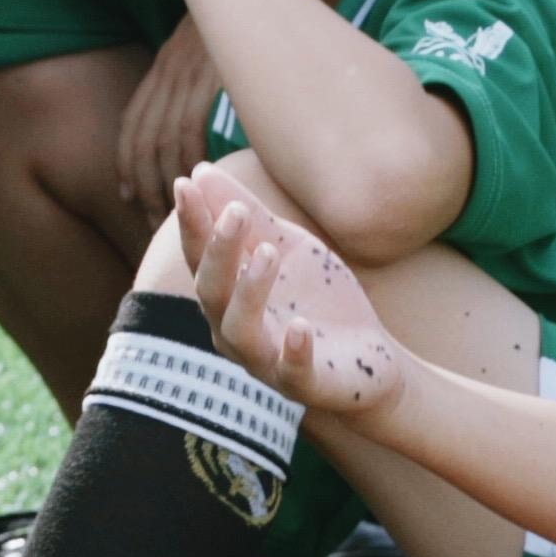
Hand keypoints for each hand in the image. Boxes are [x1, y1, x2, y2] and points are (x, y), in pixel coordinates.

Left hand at [118, 18, 220, 210]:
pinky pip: (191, 124)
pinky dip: (188, 156)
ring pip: (163, 138)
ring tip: (174, 213)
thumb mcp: (203, 53)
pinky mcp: (211, 76)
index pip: (133, 124)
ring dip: (165, 180)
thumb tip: (192, 129)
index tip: (127, 196)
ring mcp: (187, 75)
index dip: (125, 163)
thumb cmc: (235, 28)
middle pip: (143, 139)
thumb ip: (191, 85)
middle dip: (143, 184)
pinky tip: (194, 179)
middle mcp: (167, 73)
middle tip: (152, 220)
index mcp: (163, 70)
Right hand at [175, 163, 406, 417]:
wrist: (370, 358)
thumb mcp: (285, 248)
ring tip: (270, 253)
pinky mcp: (304, 385)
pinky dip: (293, 350)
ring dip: (249, 291)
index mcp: (224, 295)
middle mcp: (232, 329)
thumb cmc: (316, 300)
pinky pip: (292, 372)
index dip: (191, 222)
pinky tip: (301, 328)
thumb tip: (199, 171)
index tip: (185, 184)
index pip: (199, 255)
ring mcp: (266, 360)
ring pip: (240, 330)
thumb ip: (248, 218)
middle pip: (210, 291)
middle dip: (218, 252)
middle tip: (235, 213)